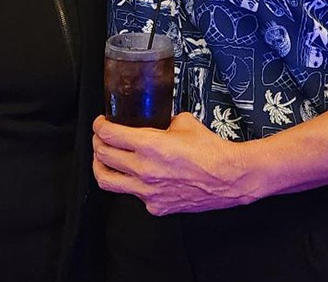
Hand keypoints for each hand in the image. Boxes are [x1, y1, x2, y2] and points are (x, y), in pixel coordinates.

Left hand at [92, 112, 258, 215]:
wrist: (230, 177)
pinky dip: (131, 183)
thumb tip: (158, 121)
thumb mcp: (185, 122)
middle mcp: (144, 170)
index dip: (100, 126)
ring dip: (102, 167)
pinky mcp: (155, 206)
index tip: (101, 123)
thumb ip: (165, 122)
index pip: (110, 135)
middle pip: (103, 156)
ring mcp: (147, 191)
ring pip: (108, 181)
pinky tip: (138, 176)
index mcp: (151, 145)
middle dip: (97, 143)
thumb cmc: (212, 151)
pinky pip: (133, 194)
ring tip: (104, 159)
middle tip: (101, 137)